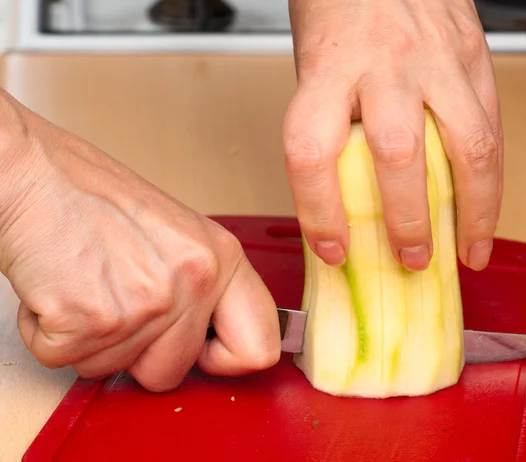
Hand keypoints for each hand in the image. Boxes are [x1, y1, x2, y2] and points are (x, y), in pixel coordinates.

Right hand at [0, 90, 280, 391]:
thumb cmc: (92, 195)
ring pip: (111, 371)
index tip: (202, 352)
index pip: (259, 347)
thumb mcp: (177, 234)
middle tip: (117, 301)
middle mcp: (192, 282)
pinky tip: (59, 288)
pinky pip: (64, 360)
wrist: (32, 172)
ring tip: (86, 282)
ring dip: (90, 338)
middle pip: (171, 372)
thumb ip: (202, 287)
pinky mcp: (90, 321)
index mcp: (220, 258)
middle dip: (137, 352)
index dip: (225, 360)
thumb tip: (213, 336)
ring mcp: (145, 304)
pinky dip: (50, 334)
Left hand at [284, 0, 502, 271]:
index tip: (332, 249)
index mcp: (329, 69)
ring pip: (466, 145)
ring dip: (472, 211)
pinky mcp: (472, 58)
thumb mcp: (315, 69)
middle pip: (397, 154)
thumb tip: (343, 204)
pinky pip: (491, 127)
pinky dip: (492, 179)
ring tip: (468, 251)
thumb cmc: (340, 13)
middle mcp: (384, 66)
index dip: (319, 212)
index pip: (312, 152)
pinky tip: (485, 211)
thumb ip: (331, 128)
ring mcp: (435, 61)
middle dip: (408, 220)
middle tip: (410, 260)